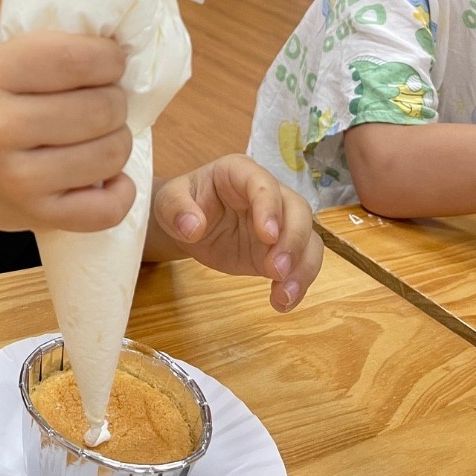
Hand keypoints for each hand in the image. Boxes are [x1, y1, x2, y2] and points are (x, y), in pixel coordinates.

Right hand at [0, 32, 134, 233]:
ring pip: (112, 153)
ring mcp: (17, 178)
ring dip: (116, 141)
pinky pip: (109, 208)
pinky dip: (121, 192)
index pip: (77, 59)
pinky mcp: (36, 216)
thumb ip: (47, 55)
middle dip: (113, 101)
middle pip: (103, 107)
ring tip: (95, 138)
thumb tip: (120, 57)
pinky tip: (106, 178)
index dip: (109, 59)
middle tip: (96, 105)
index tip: (107, 65)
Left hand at [152, 154, 322, 311]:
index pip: (263, 184)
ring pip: (308, 239)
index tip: (267, 236)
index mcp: (240, 173)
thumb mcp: (167, 202)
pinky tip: (282, 302)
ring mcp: (280, 223)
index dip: (269, 208)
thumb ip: (176, 209)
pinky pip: (302, 263)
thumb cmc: (180, 205)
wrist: (187, 226)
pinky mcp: (281, 249)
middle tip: (276, 270)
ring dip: (302, 268)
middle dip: (293, 241)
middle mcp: (269, 194)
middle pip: (297, 211)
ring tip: (283, 295)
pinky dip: (298, 283)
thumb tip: (193, 228)